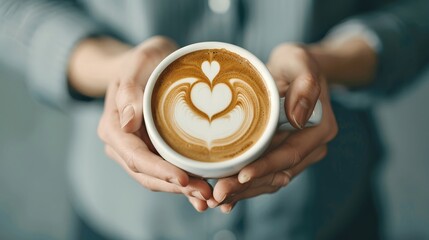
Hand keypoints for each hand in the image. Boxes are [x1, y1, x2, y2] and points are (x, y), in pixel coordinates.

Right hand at [96, 37, 211, 211]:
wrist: (148, 63)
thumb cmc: (143, 59)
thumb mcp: (137, 62)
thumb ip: (128, 87)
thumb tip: (127, 121)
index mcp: (113, 126)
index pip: (135, 156)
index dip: (159, 171)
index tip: (184, 179)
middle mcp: (122, 144)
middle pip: (147, 174)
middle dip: (175, 187)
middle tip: (206, 194)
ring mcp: (137, 149)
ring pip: (157, 178)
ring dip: (182, 190)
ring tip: (208, 198)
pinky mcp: (152, 150)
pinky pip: (166, 171)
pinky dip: (184, 184)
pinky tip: (203, 193)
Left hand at [208, 44, 337, 212]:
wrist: (293, 70)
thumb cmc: (295, 63)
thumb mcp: (299, 62)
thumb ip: (304, 85)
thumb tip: (298, 118)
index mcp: (319, 129)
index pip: (289, 154)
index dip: (265, 167)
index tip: (240, 175)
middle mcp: (312, 148)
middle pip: (277, 174)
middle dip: (248, 187)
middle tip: (218, 194)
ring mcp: (297, 154)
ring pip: (270, 180)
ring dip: (244, 192)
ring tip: (216, 199)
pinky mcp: (282, 156)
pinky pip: (265, 176)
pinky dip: (246, 188)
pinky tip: (226, 199)